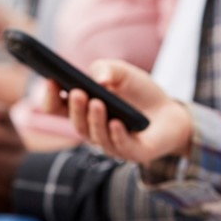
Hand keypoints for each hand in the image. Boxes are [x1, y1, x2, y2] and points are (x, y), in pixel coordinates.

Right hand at [43, 60, 192, 164]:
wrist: (170, 110)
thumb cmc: (139, 91)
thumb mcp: (123, 72)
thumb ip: (108, 68)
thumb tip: (97, 78)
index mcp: (82, 109)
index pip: (56, 108)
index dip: (50, 97)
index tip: (50, 80)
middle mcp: (92, 129)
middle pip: (76, 123)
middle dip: (75, 108)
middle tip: (77, 92)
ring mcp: (110, 142)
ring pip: (95, 136)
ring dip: (94, 120)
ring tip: (97, 102)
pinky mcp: (132, 152)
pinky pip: (120, 146)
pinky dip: (116, 135)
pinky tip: (116, 123)